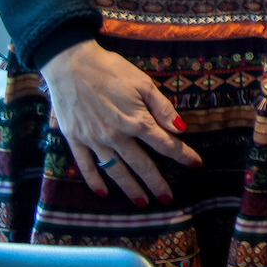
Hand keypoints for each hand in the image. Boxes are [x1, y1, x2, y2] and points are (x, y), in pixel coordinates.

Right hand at [38, 39, 201, 205]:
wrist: (71, 64)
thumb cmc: (111, 70)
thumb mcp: (143, 83)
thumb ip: (162, 108)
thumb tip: (180, 128)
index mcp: (136, 121)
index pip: (165, 144)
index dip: (182, 155)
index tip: (196, 164)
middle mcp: (116, 136)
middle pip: (141, 164)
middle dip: (156, 183)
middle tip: (167, 199)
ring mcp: (94, 140)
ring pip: (115, 170)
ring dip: (130, 188)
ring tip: (141, 203)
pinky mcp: (75, 139)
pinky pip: (86, 166)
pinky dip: (94, 181)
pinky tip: (103, 193)